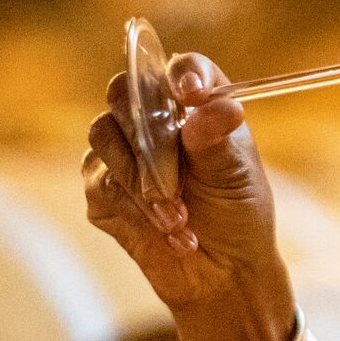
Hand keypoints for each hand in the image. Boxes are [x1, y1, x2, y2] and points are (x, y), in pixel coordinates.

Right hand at [83, 52, 284, 313]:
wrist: (223, 272)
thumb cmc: (237, 213)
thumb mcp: (238, 176)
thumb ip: (218, 140)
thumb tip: (209, 108)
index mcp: (194, 104)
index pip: (180, 68)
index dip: (180, 73)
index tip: (190, 93)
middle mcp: (153, 119)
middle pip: (125, 92)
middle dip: (149, 131)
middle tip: (175, 171)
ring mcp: (122, 151)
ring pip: (105, 135)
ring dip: (144, 178)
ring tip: (180, 213)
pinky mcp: (103, 189)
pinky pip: (101, 182)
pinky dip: (137, 208)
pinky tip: (168, 228)